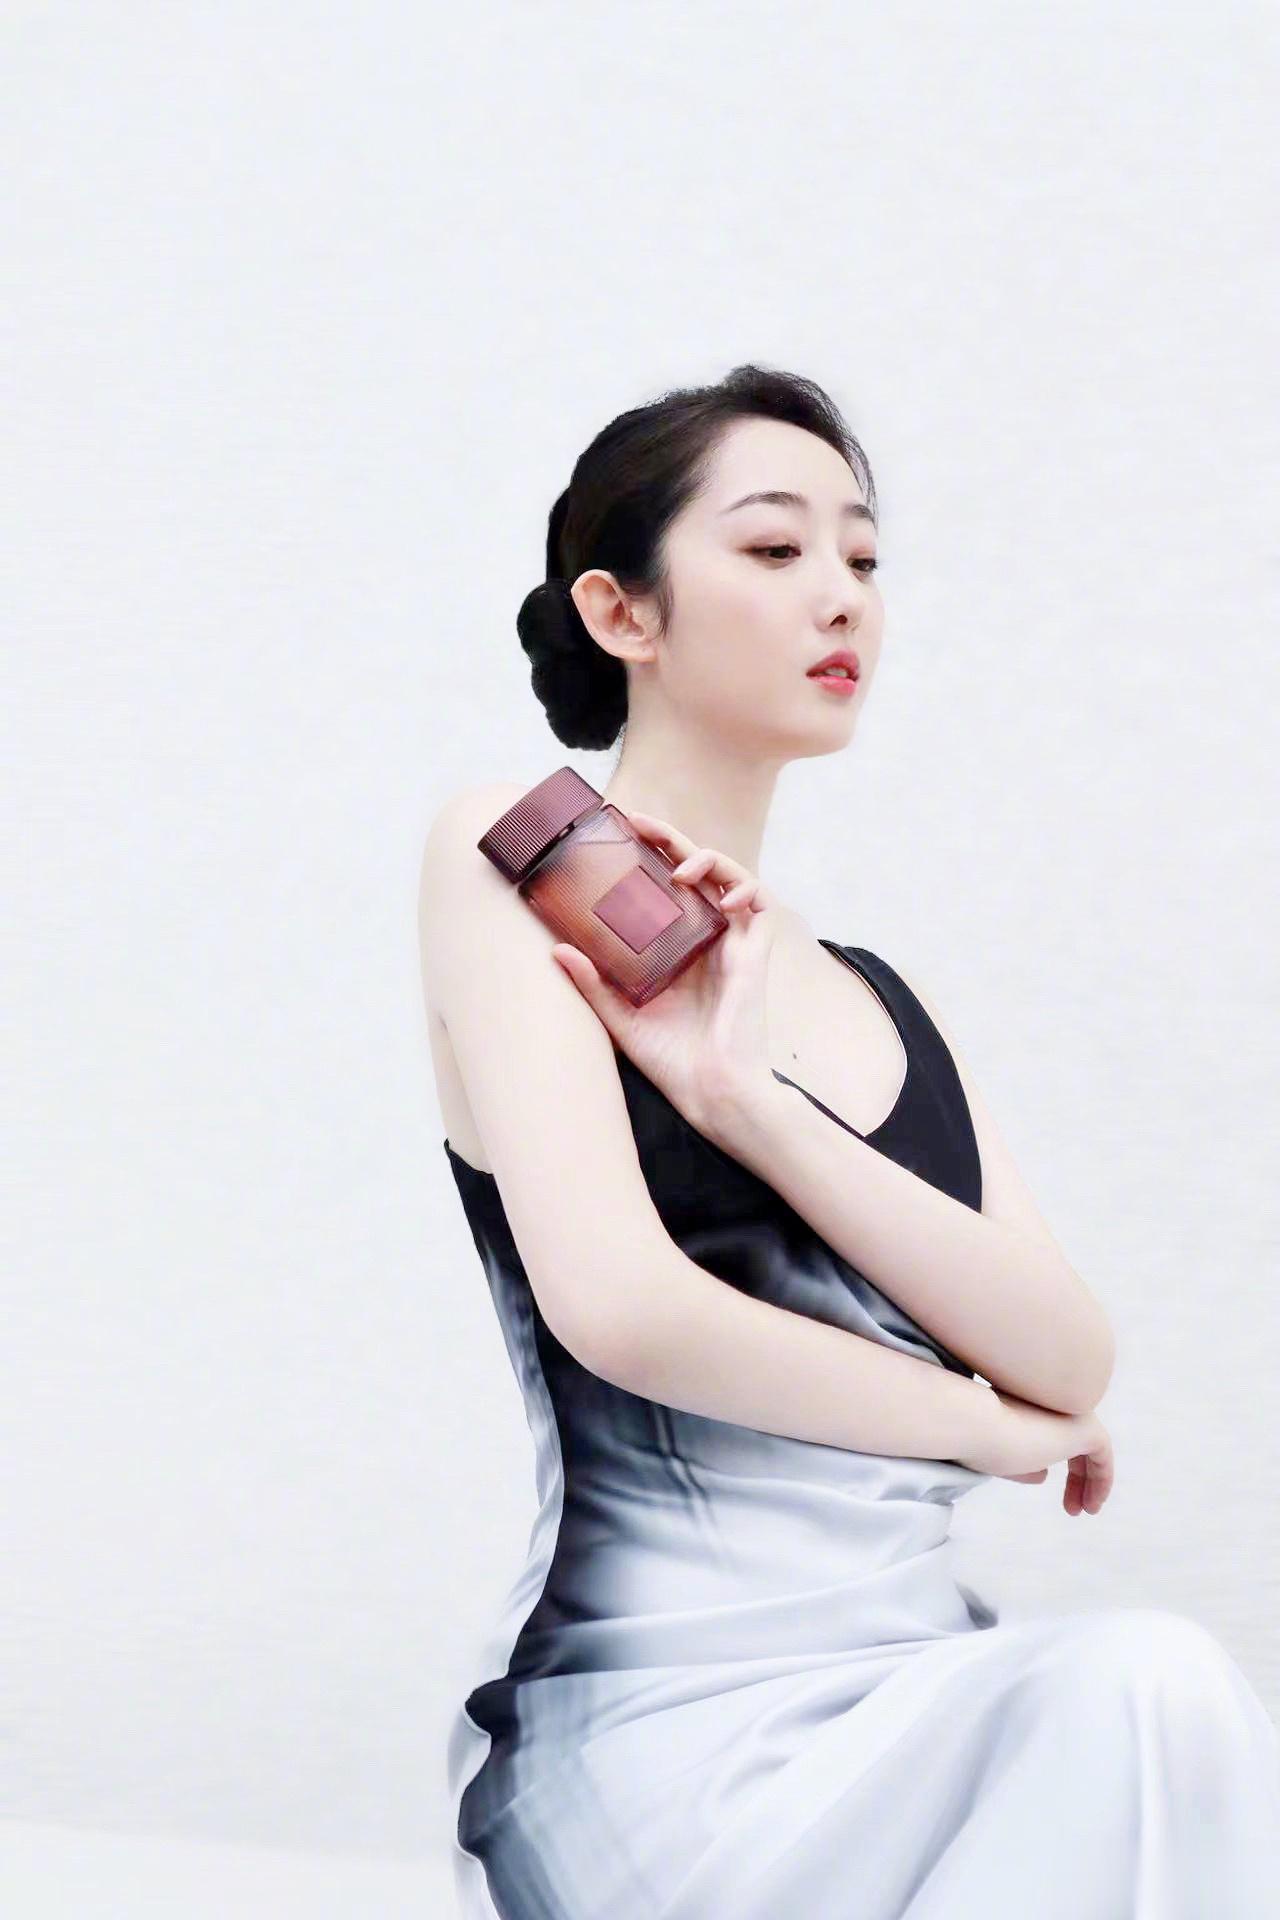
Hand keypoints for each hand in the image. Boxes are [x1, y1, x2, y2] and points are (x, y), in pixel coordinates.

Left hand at [549, 809, 782, 1134]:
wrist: (709, 1091)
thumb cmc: (670, 1060)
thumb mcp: (620, 1015)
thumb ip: (592, 983)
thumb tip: (555, 950)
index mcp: (675, 948)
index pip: (663, 888)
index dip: (646, 856)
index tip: (618, 834)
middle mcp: (705, 939)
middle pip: (694, 872)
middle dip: (670, 839)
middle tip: (638, 821)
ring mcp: (732, 944)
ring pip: (729, 878)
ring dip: (707, 858)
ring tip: (679, 866)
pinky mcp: (754, 954)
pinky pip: (760, 906)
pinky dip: (746, 886)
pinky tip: (725, 892)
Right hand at [983, 1388, 1115, 1514]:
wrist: (978, 1425)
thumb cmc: (981, 1440)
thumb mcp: (1002, 1455)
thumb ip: (1023, 1464)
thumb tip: (1044, 1475)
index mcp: (1032, 1399)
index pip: (1049, 1430)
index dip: (1049, 1462)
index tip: (1045, 1485)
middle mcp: (1055, 1400)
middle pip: (1073, 1442)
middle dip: (1076, 1477)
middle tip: (1071, 1509)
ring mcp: (1073, 1409)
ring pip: (1090, 1448)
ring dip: (1090, 1483)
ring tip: (1086, 1511)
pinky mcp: (1087, 1427)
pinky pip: (1102, 1456)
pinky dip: (1101, 1481)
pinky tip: (1092, 1505)